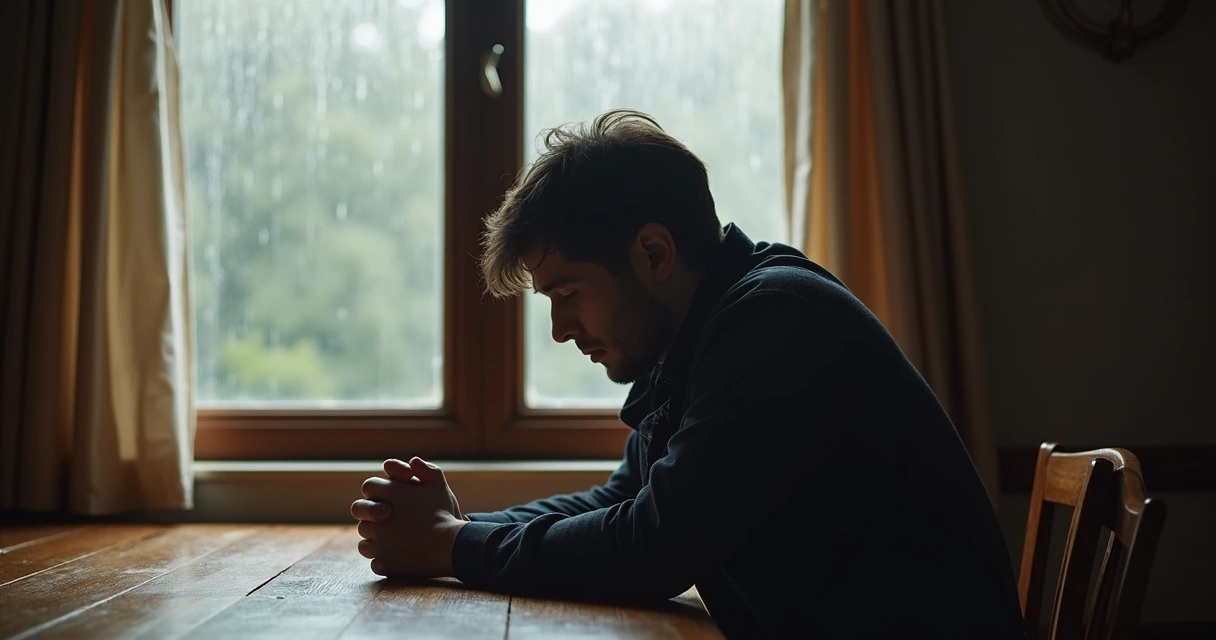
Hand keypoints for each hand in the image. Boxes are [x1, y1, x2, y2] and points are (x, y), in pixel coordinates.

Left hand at [353, 457, 467, 577]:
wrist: (451, 545)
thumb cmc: (443, 512)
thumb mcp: (438, 484)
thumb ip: (425, 470)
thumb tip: (412, 462)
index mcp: (387, 494)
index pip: (369, 487)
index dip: (378, 492)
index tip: (390, 499)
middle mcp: (376, 520)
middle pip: (360, 515)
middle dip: (370, 516)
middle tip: (387, 520)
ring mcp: (378, 544)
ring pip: (364, 542)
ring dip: (376, 540)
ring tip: (394, 540)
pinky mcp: (384, 564)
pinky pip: (375, 563)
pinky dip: (385, 560)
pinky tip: (399, 556)